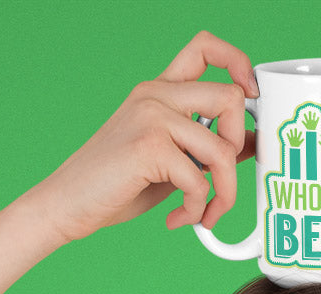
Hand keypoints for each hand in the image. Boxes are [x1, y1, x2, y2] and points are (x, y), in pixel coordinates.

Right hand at [31, 30, 257, 243]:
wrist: (68, 203)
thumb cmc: (117, 184)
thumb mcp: (171, 160)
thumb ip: (205, 146)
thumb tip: (251, 143)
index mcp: (160, 91)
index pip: (206, 48)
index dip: (239, 64)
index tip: (251, 97)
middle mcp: (156, 95)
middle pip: (231, 99)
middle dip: (239, 149)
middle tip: (222, 179)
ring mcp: (152, 117)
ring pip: (223, 150)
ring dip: (224, 194)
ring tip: (203, 213)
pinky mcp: (148, 147)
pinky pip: (199, 182)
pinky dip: (196, 209)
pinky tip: (179, 218)